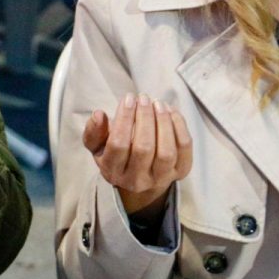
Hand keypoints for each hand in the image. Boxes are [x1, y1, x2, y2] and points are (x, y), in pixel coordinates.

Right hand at [83, 93, 192, 219]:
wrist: (139, 175)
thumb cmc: (115, 153)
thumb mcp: (97, 145)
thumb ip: (93, 131)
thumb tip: (98, 114)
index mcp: (113, 172)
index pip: (118, 145)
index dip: (124, 119)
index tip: (128, 99)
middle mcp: (137, 180)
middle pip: (143, 148)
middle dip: (145, 117)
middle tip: (143, 98)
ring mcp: (160, 178)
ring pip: (166, 151)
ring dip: (163, 122)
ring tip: (157, 103)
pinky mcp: (180, 172)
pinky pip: (184, 148)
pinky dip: (179, 126)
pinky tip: (170, 111)